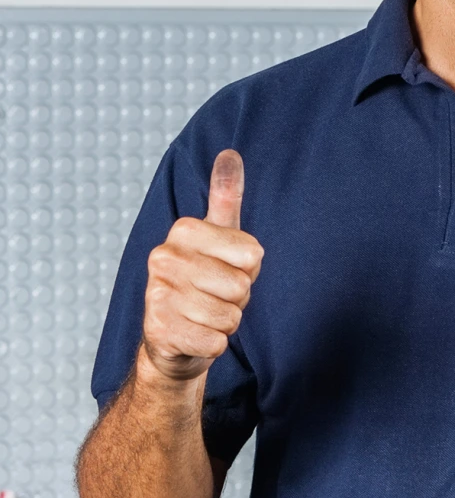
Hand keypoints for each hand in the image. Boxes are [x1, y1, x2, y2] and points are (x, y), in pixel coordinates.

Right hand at [141, 149, 263, 382]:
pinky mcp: (159, 330)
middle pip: (241, 287)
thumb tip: (230, 152)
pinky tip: (195, 335)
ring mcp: (158, 294)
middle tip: (214, 297)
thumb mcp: (218, 237)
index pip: (253, 256)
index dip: (247, 271)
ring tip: (204, 316)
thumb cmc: (203, 283)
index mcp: (184, 231)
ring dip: (225, 323)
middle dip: (237, 299)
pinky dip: (213, 345)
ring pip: (230, 316)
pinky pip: (216, 342)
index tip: (225, 270)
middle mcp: (164, 257)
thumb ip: (225, 196)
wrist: (171, 339)